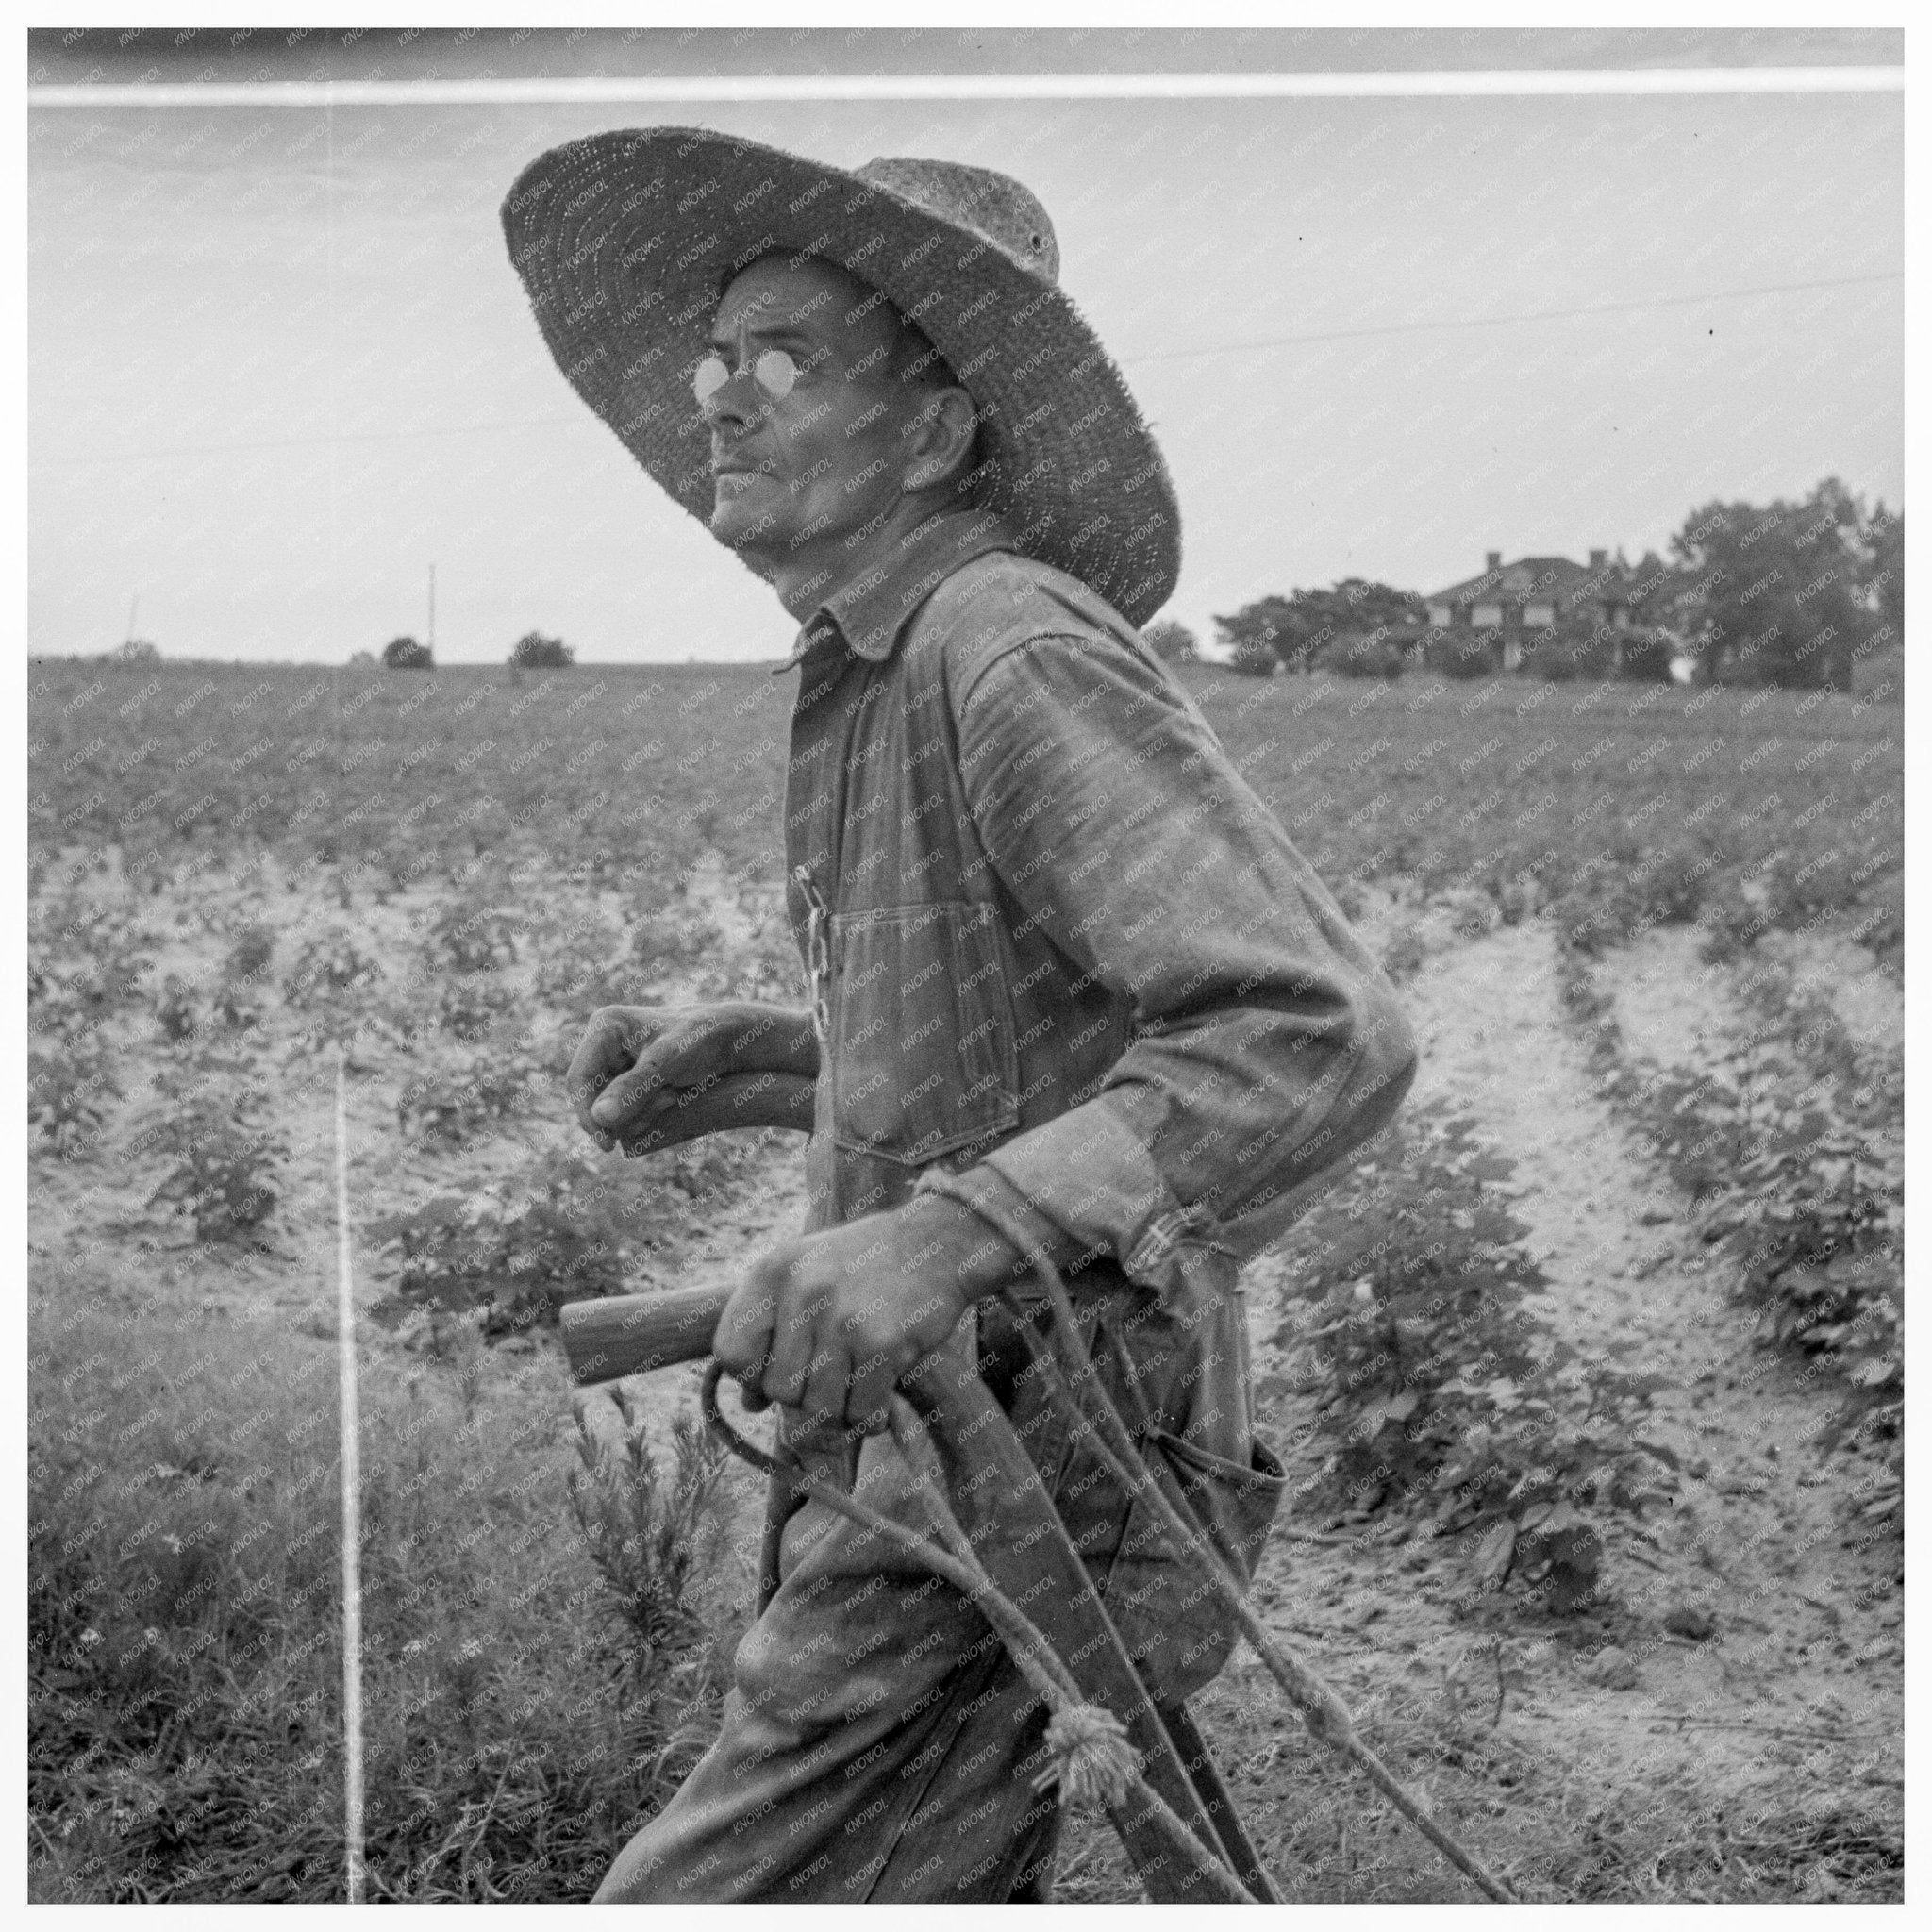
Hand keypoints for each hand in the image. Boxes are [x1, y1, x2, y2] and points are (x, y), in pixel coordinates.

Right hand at [566, 1002, 816, 1153]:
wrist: (731, 1038)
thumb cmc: (702, 1041)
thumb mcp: (667, 1064)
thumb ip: (633, 1089)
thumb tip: (600, 1118)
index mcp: (605, 1026)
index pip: (579, 1079)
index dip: (587, 1115)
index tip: (607, 1145)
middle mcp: (604, 1042)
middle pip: (591, 1096)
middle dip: (624, 1110)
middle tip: (666, 1101)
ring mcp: (615, 1060)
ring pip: (608, 1106)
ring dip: (639, 1111)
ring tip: (673, 1095)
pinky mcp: (627, 1076)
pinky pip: (624, 1107)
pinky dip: (646, 1111)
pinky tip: (671, 1098)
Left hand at [713, 1194, 1022, 1434]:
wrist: (938, 1245)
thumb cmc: (865, 1266)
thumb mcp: (805, 1274)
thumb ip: (771, 1329)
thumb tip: (749, 1404)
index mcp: (773, 1270)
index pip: (731, 1352)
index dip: (751, 1377)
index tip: (777, 1375)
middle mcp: (803, 1291)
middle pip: (778, 1389)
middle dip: (803, 1396)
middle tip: (831, 1377)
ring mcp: (843, 1319)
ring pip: (819, 1408)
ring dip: (841, 1409)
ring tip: (858, 1382)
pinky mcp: (882, 1343)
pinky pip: (860, 1412)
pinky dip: (870, 1416)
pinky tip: (881, 1395)